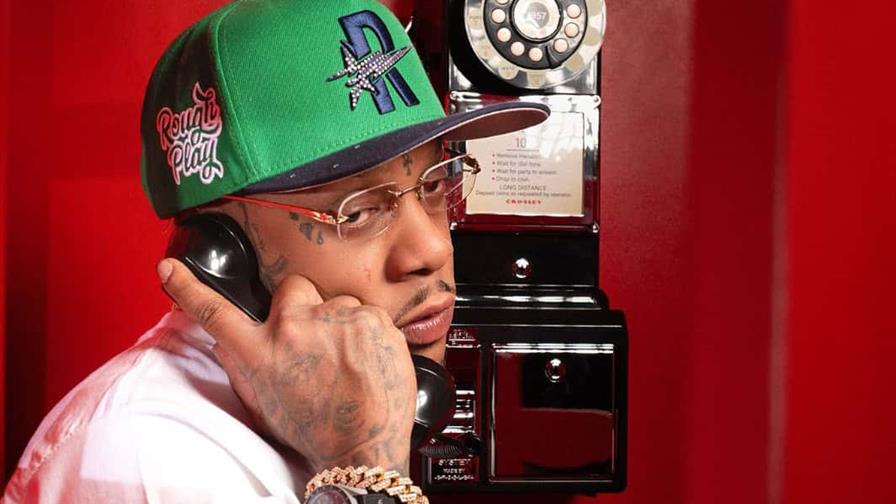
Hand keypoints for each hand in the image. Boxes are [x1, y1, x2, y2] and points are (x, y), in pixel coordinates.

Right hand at [157, 258, 416, 473]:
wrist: (364, 449)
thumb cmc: (314, 431)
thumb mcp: (264, 405)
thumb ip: (242, 368)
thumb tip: (224, 341)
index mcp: (260, 352)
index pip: (216, 313)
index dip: (188, 288)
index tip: (169, 268)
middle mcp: (293, 328)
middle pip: (291, 287)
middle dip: (301, 305)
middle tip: (314, 339)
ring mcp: (334, 319)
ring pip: (336, 301)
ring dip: (339, 322)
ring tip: (347, 360)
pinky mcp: (370, 318)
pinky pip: (366, 311)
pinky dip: (368, 331)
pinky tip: (367, 360)